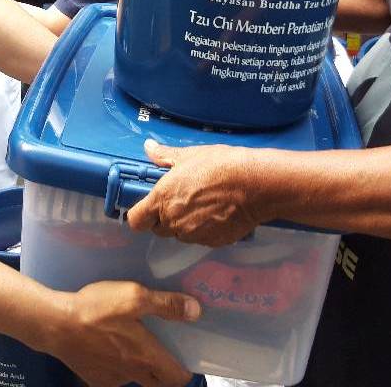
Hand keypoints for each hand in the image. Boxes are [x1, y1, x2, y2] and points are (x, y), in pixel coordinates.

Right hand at [42, 281, 199, 386]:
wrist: (56, 325)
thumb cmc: (96, 310)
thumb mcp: (134, 296)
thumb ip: (166, 304)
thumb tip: (195, 311)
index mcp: (146, 357)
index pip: (177, 378)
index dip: (185, 371)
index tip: (186, 358)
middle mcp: (132, 374)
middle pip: (157, 383)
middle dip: (164, 373)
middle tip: (164, 352)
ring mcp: (111, 380)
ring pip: (134, 379)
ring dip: (138, 367)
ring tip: (132, 344)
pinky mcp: (93, 379)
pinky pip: (113, 377)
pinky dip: (116, 366)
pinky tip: (108, 347)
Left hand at [127, 140, 267, 246]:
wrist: (255, 185)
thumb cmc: (221, 166)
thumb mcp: (190, 155)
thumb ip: (164, 156)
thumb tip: (149, 147)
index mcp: (162, 200)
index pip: (136, 221)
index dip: (139, 215)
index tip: (146, 208)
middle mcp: (173, 221)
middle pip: (158, 229)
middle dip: (164, 218)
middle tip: (180, 200)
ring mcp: (193, 235)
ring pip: (180, 234)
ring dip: (185, 224)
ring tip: (202, 205)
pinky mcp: (212, 242)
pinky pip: (200, 238)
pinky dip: (204, 229)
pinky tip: (217, 213)